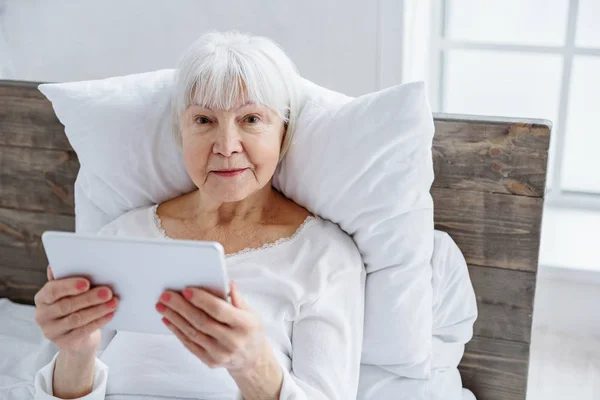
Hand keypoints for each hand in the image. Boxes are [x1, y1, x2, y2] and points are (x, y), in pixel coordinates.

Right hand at [34, 265, 118, 355]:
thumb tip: (60, 263)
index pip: (52, 290)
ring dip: (97, 309)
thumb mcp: (71, 293)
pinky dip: (99, 321)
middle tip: (107, 292)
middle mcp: (42, 315)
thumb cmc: (76, 306)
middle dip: (89, 298)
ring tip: (113, 302)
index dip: (69, 286)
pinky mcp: (64, 343)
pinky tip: (110, 314)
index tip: (87, 282)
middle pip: (66, 305)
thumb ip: (68, 279)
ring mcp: (51, 331)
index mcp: (42, 298)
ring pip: (76, 319)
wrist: (78, 337)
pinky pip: (83, 331)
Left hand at [156, 281, 272, 374]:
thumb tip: (227, 283)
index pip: (219, 310)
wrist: (252, 359)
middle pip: (201, 321)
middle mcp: (232, 340)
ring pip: (192, 333)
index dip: (202, 300)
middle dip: (181, 307)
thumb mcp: (251, 313)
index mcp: (244, 324)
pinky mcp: (210, 361)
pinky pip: (190, 344)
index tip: (186, 290)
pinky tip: (169, 320)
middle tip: (166, 296)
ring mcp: (220, 353)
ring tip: (162, 306)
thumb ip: (237, 299)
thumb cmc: (250, 331)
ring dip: (175, 318)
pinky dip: (177, 331)